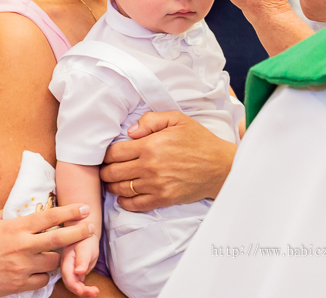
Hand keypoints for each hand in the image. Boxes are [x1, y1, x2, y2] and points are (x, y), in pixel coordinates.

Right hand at [0, 204, 95, 297]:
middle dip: (78, 232)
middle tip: (90, 228)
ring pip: (54, 262)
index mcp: (16, 228)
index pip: (49, 216)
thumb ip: (10, 215)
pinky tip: (40, 269)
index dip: (69, 212)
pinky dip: (44, 274)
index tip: (83, 208)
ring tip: (58, 252)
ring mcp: (22, 267)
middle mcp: (22, 247)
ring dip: (58, 256)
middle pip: (59, 239)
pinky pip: (42, 280)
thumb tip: (23, 208)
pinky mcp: (19, 284)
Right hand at [61, 234, 99, 296]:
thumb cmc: (86, 240)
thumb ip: (82, 260)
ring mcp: (70, 269)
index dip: (73, 285)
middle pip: (69, 282)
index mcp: (66, 259)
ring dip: (83, 291)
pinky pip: (77, 283)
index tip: (82, 291)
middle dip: (80, 290)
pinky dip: (84, 288)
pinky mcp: (74, 272)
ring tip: (95, 291)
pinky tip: (92, 289)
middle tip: (94, 292)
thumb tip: (79, 272)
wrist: (85, 234)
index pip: (67, 275)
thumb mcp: (86, 248)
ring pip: (73, 284)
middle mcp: (66, 266)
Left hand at [100, 112, 235, 211]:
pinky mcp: (163, 199)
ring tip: (112, 182)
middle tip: (105, 169)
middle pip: (113, 172)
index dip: (106, 154)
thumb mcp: (177, 120)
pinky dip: (124, 202)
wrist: (220, 166)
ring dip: (112, 186)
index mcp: (150, 146)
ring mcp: (156, 185)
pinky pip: (136, 204)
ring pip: (121, 189)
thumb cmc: (199, 141)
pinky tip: (123, 196)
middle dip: (105, 171)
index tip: (106, 155)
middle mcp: (149, 167)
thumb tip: (130, 132)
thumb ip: (151, 120)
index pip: (114, 153)